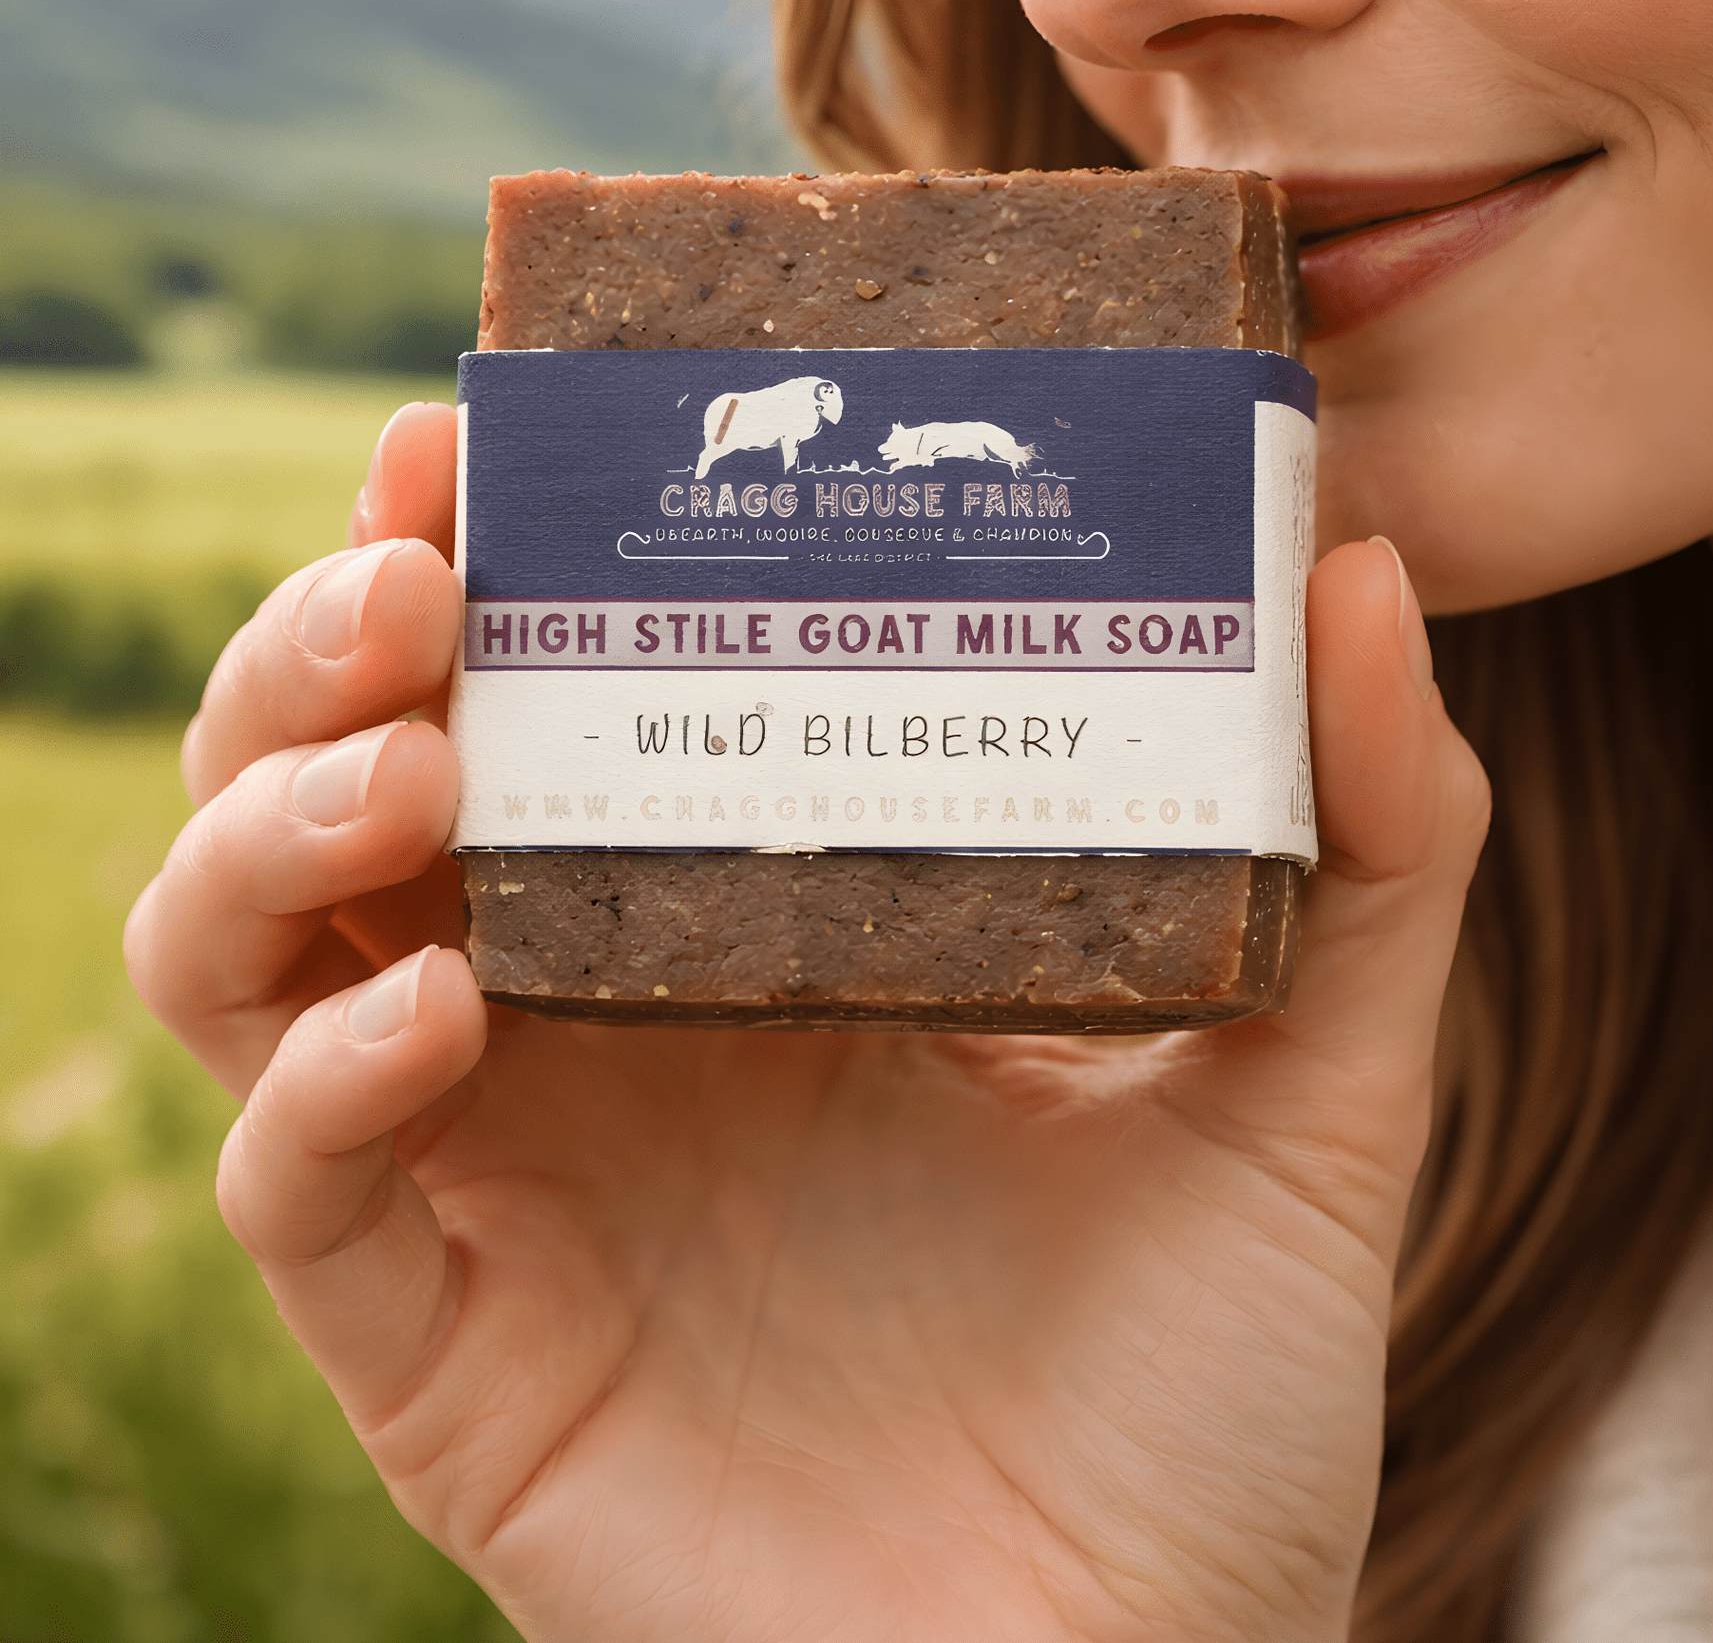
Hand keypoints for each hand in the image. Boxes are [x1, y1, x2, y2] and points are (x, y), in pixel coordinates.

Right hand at [127, 400, 1487, 1642]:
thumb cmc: (1211, 1389)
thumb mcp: (1311, 1079)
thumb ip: (1368, 834)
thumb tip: (1363, 564)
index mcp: (754, 916)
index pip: (554, 684)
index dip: (488, 548)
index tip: (494, 426)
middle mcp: (596, 1021)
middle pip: (345, 772)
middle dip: (329, 641)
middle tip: (424, 568)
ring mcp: (502, 1179)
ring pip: (241, 944)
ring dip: (275, 814)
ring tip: (416, 757)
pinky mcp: (449, 1352)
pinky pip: (290, 1184)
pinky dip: (320, 1075)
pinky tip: (444, 1005)